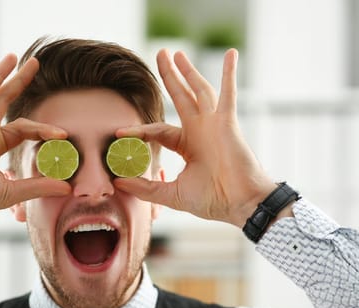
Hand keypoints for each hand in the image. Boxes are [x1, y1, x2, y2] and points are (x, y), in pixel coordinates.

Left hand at [114, 49, 275, 227]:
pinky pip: (228, 93)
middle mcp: (200, 130)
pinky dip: (230, 73)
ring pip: (198, 89)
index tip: (120, 133)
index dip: (140, 130)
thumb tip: (118, 183)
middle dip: (170, 76)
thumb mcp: (172, 194)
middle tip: (160, 54)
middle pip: (180, 96)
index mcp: (188, 145)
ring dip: (188, 70)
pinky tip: (230, 54)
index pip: (159, 130)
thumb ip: (146, 188)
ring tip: (176, 52)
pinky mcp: (227, 121)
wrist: (240, 204)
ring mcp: (214, 123)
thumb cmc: (213, 200)